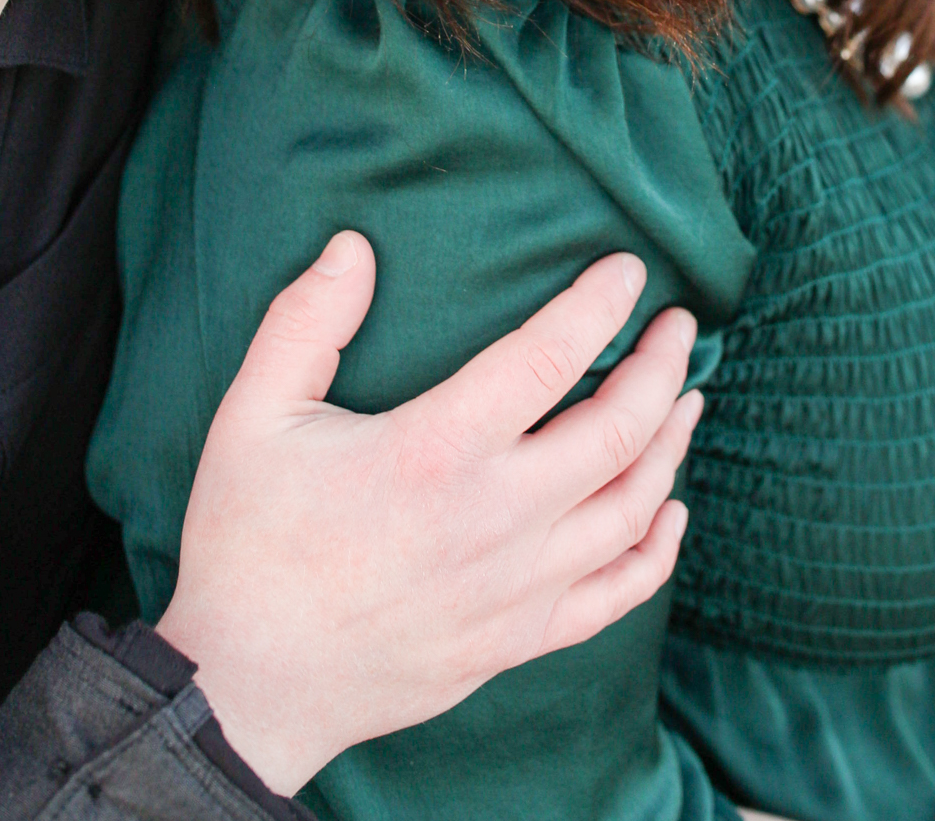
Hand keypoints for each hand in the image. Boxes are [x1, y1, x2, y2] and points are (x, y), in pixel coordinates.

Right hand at [157, 240, 700, 793]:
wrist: (246, 689)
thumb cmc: (249, 545)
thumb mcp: (252, 416)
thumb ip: (305, 322)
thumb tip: (352, 245)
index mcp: (436, 452)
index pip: (548, 357)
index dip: (598, 304)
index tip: (628, 268)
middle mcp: (494, 519)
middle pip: (618, 429)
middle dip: (661, 366)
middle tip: (680, 324)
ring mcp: (515, 587)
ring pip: (632, 508)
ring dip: (671, 444)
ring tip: (688, 396)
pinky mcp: (516, 640)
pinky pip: (616, 596)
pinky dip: (657, 550)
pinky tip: (671, 512)